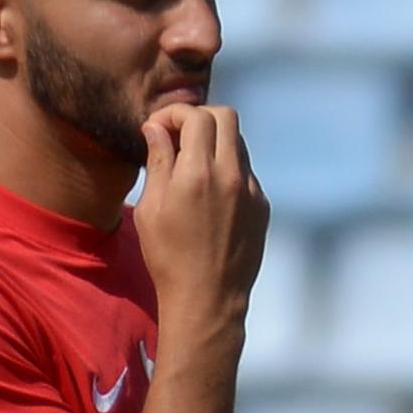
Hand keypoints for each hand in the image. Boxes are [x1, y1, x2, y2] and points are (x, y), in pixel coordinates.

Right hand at [130, 100, 262, 319]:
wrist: (207, 298)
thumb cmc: (169, 257)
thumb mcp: (150, 208)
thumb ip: (158, 161)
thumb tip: (156, 127)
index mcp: (198, 173)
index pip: (196, 115)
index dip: (174, 114)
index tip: (159, 129)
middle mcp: (230, 175)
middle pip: (226, 117)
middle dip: (199, 118)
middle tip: (180, 137)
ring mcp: (251, 191)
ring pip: (238, 143)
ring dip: (215, 143)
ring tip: (193, 167)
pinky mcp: (261, 207)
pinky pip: (246, 172)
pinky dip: (228, 169)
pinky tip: (211, 194)